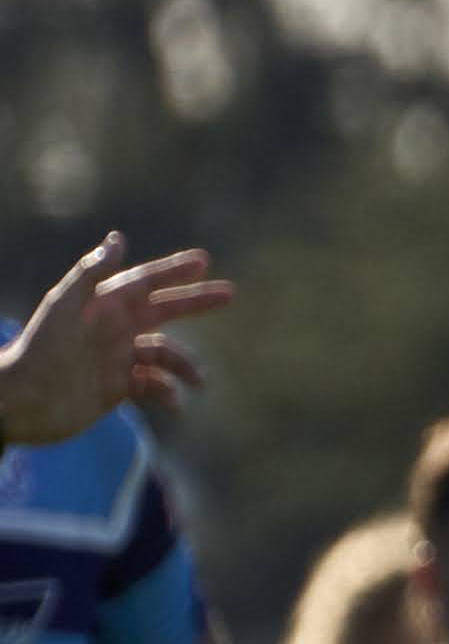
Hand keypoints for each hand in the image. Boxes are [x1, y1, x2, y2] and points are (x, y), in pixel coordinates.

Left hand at [0, 236, 225, 443]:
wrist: (24, 401)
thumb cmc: (40, 350)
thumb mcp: (64, 307)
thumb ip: (90, 273)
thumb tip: (118, 239)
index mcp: (103, 306)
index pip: (145, 282)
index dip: (173, 270)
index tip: (204, 260)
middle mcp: (114, 329)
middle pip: (164, 310)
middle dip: (196, 302)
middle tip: (230, 293)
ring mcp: (118, 358)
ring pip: (166, 354)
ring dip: (185, 365)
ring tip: (198, 380)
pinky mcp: (119, 388)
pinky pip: (155, 385)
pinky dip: (169, 392)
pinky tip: (174, 403)